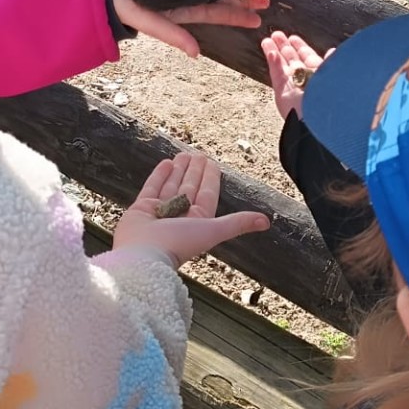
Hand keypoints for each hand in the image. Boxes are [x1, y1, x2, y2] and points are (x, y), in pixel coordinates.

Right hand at [113, 0, 268, 57]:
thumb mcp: (152, 24)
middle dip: (243, 1)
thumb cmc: (127, 7)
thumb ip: (173, 37)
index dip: (236, 14)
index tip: (258, 18)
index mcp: (184, 8)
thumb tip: (196, 54)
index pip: (216, 11)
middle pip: (221, 0)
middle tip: (266, 2)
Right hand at [113, 151, 269, 265]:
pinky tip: (167, 164)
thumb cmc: (179, 244)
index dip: (210, 178)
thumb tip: (267, 222)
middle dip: (194, 171)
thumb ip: (237, 223)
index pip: (206, 194)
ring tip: (183, 155)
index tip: (211, 162)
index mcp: (197, 221)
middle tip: (197, 154)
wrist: (143, 254)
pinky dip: (160, 176)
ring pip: (172, 185)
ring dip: (179, 170)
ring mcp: (159, 212)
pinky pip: (153, 187)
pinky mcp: (141, 209)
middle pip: (189, 187)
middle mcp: (179, 216)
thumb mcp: (213, 231)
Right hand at [261, 30, 330, 120]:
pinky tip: (270, 51)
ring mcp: (292, 86)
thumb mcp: (334, 74)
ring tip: (268, 40)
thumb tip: (333, 51)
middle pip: (292, 59)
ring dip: (275, 52)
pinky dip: (273, 63)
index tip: (293, 37)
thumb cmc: (331, 96)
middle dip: (284, 46)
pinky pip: (276, 74)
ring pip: (281, 65)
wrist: (322, 117)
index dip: (300, 46)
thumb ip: (330, 62)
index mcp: (319, 75)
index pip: (307, 57)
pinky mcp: (282, 93)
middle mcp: (305, 80)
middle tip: (276, 35)